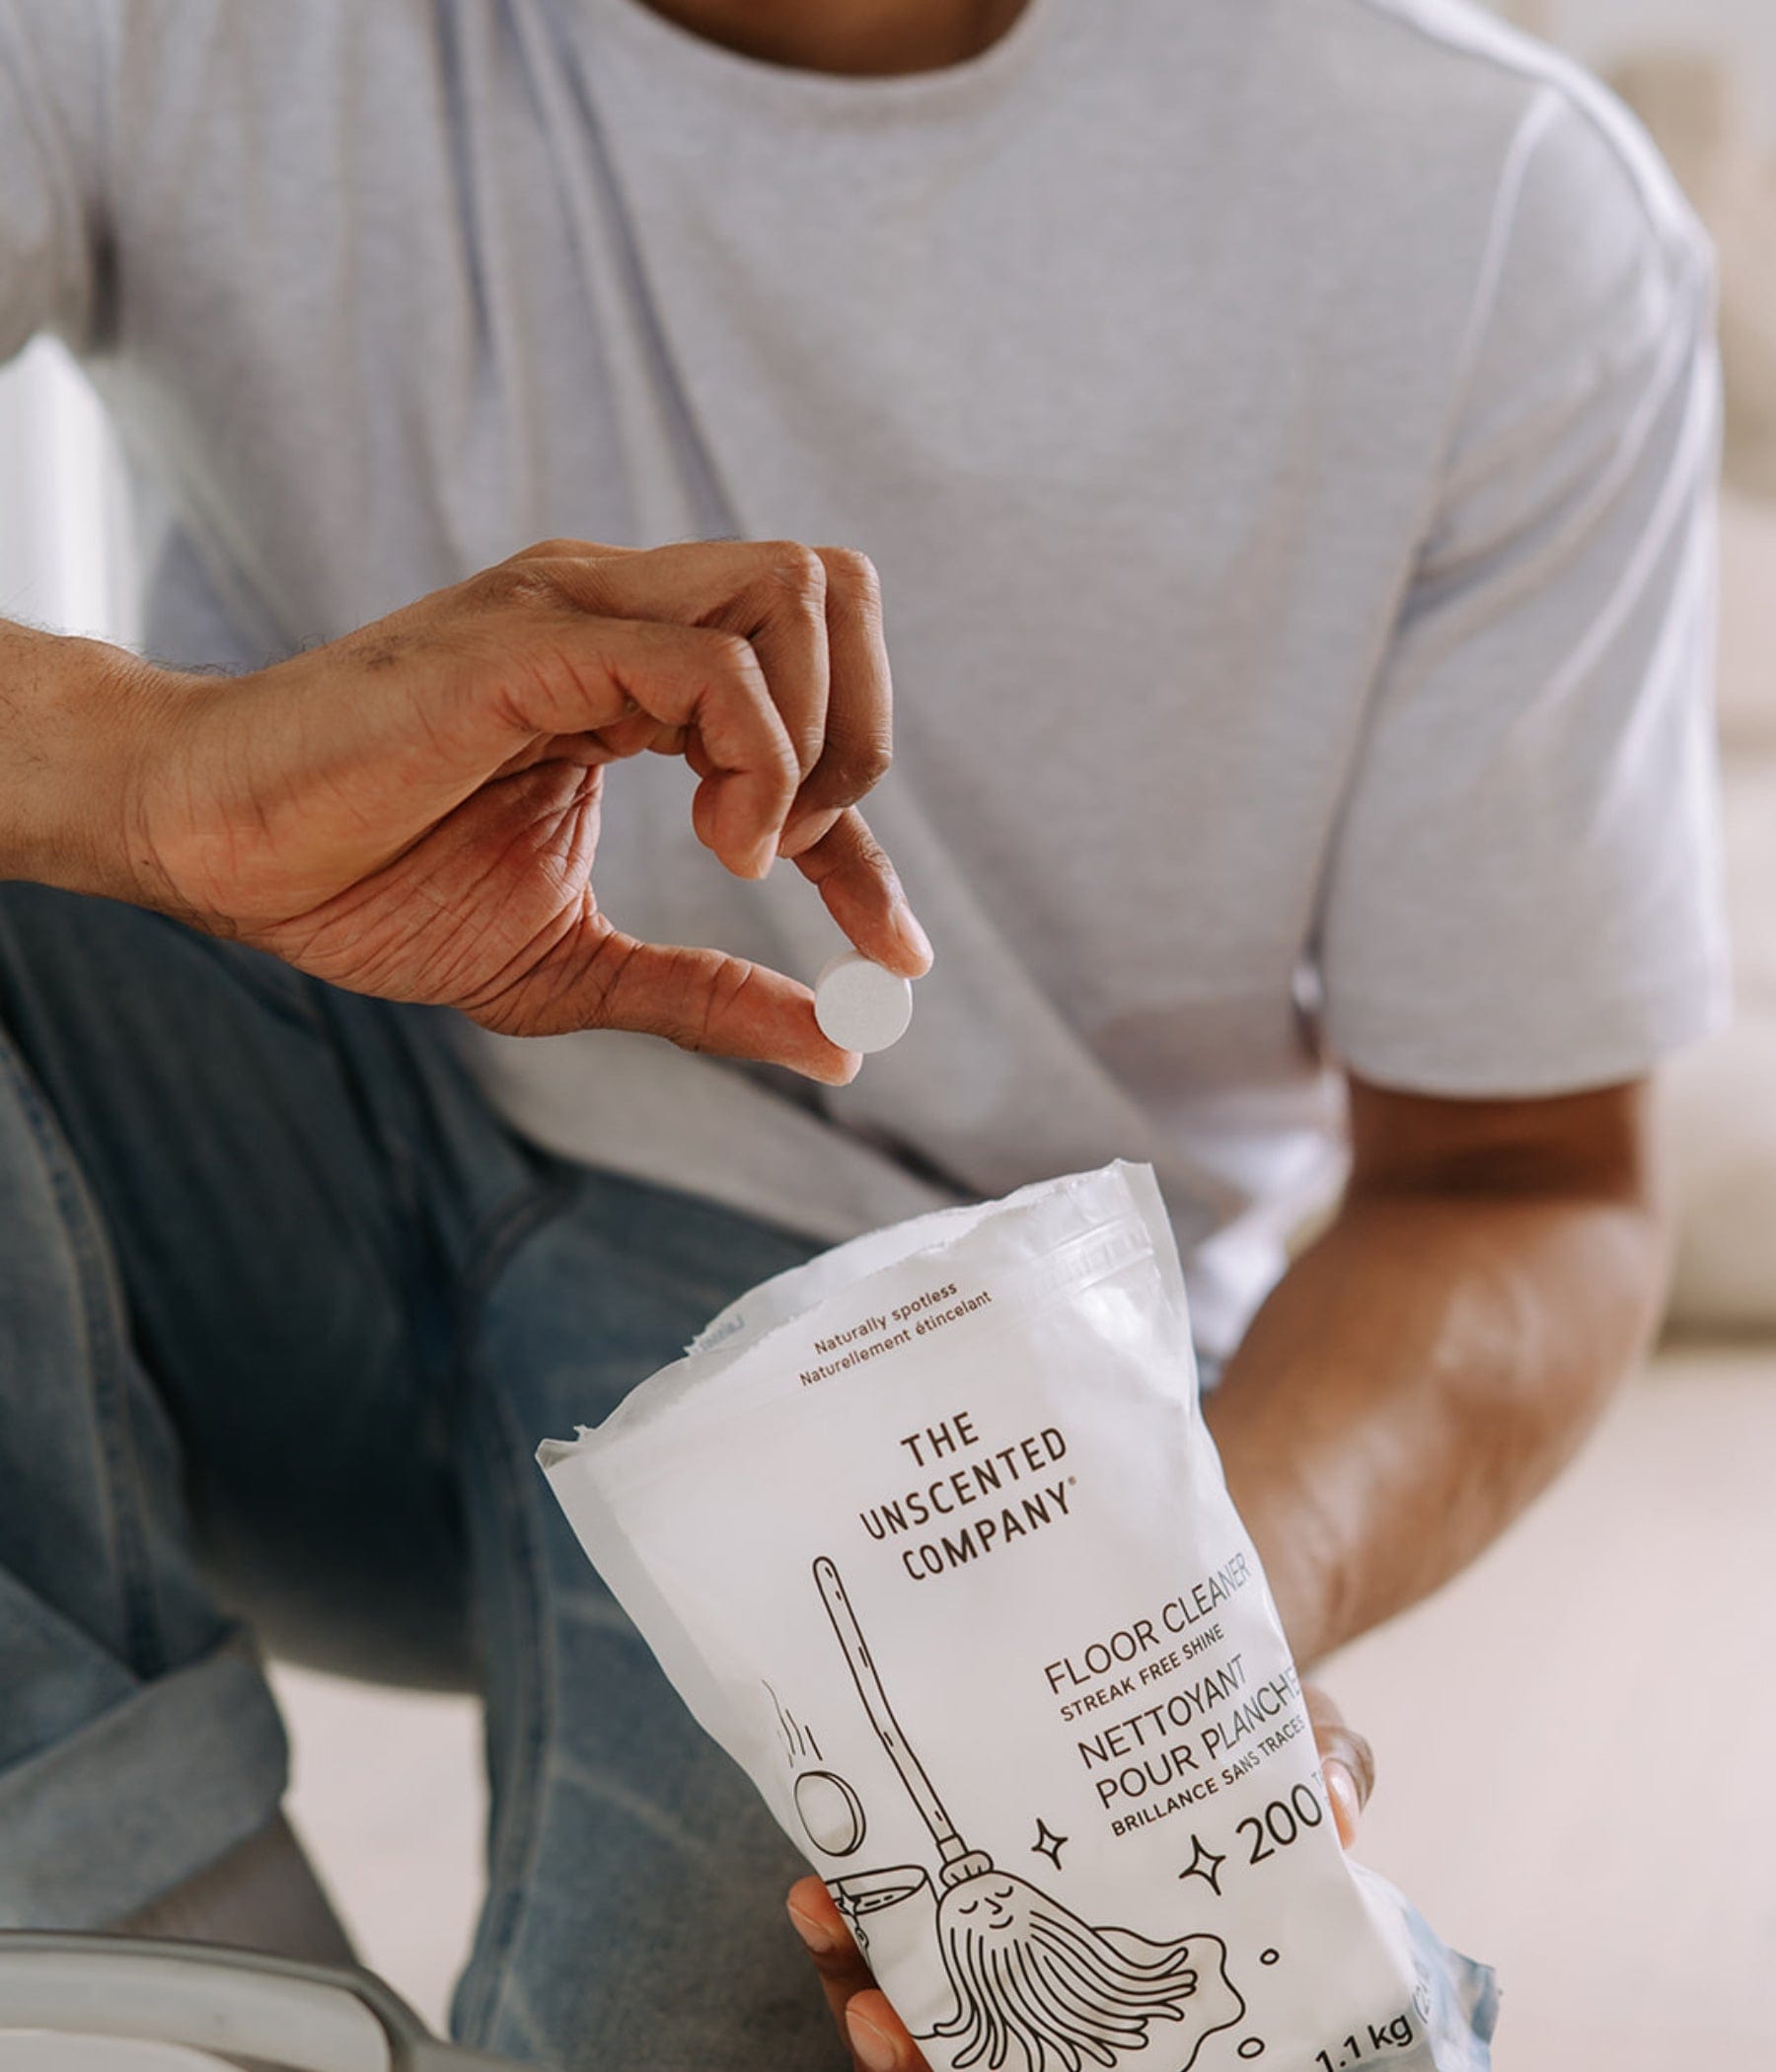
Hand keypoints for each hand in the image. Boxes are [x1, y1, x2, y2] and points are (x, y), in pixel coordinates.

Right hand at [121, 538, 929, 1080]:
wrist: (219, 853)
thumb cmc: (368, 885)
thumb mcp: (571, 964)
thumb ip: (703, 992)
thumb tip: (838, 1045)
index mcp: (633, 672)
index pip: (813, 703)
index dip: (870, 835)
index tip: (892, 955)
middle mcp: (621, 613)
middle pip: (836, 588)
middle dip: (868, 734)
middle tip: (806, 859)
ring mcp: (578, 610)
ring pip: (794, 592)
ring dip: (817, 734)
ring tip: (750, 846)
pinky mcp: (532, 640)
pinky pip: (708, 663)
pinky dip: (755, 758)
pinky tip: (721, 844)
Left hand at [785, 1686, 1374, 2071]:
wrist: (1199, 1661)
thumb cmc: (1256, 1729)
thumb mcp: (1311, 1746)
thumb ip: (1331, 1771)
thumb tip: (1337, 1811)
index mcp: (1142, 1972)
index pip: (1072, 2045)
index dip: (995, 2058)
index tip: (958, 2051)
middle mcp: (1068, 1968)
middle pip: (973, 2047)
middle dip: (914, 2049)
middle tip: (880, 2018)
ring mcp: (1004, 1923)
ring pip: (915, 1992)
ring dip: (854, 1975)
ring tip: (821, 1915)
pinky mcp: (956, 1869)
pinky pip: (889, 1909)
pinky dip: (851, 1911)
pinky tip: (824, 1874)